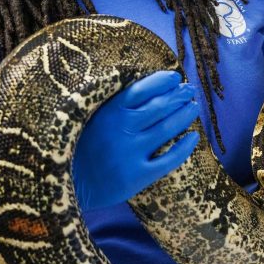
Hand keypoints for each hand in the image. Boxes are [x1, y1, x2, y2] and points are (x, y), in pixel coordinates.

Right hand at [72, 70, 200, 210]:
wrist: (70, 185)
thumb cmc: (79, 148)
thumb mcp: (91, 119)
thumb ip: (113, 106)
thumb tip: (147, 88)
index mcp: (109, 112)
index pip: (142, 89)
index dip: (162, 82)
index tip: (174, 78)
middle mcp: (122, 130)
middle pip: (159, 107)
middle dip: (178, 96)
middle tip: (189, 90)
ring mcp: (131, 153)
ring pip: (167, 129)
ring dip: (184, 116)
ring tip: (193, 107)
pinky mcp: (138, 176)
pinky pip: (169, 160)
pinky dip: (184, 148)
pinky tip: (193, 138)